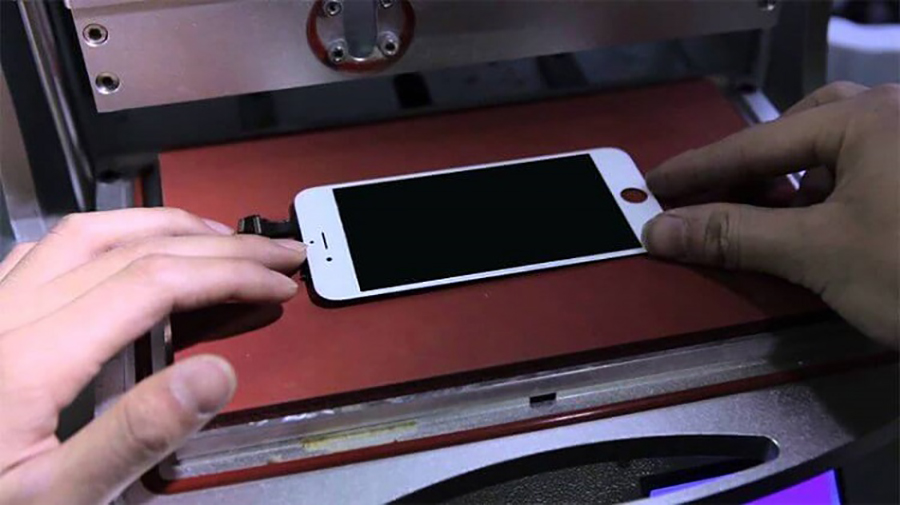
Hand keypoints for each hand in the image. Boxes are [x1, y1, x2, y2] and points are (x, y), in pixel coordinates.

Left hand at [0, 208, 305, 503]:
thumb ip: (133, 437)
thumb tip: (216, 373)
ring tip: (218, 240)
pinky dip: (107, 237)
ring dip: (163, 226)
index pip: (153, 281)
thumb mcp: (53, 503)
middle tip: (274, 251)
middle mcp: (5, 315)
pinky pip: (46, 251)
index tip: (278, 281)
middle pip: (129, 245)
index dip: (228, 273)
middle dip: (216, 242)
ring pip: (85, 232)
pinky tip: (129, 254)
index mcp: (29, 358)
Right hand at [642, 82, 898, 347]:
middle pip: (801, 129)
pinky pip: (864, 170)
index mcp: (866, 119)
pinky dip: (830, 193)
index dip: (698, 170)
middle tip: (719, 194)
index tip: (654, 185)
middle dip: (755, 163)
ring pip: (838, 149)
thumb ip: (734, 235)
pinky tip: (823, 226)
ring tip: (767, 212)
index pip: (756, 143)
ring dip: (795, 178)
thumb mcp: (819, 253)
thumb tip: (660, 228)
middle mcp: (896, 117)